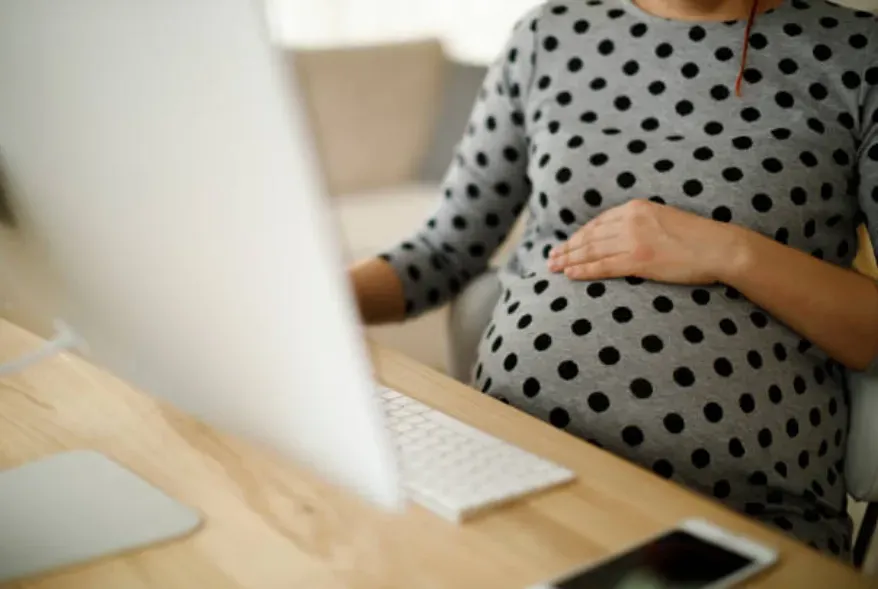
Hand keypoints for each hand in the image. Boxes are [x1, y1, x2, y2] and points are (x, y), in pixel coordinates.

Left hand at [547, 199, 742, 283]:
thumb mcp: (664, 219)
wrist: (720, 247)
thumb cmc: (697, 238)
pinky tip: (570, 274)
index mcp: (637, 207)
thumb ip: (641, 223)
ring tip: (553, 267)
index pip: (599, 222)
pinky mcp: (638, 260)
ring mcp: (633, 240)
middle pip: (590, 235)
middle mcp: (631, 220)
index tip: (567, 243)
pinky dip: (583, 270)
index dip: (579, 234)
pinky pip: (603, 266)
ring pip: (591, 250)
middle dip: (567, 247)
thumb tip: (623, 236)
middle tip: (550, 256)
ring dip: (569, 259)